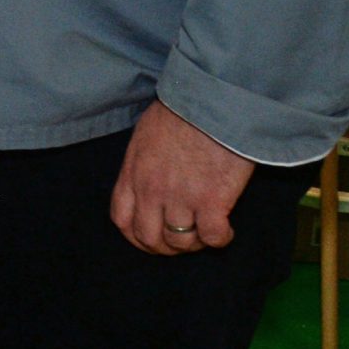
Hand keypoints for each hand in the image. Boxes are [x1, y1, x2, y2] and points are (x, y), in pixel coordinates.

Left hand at [111, 101, 254, 255]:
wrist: (213, 102)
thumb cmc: (182, 110)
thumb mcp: (146, 134)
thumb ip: (142, 163)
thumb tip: (149, 177)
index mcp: (133, 173)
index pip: (122, 219)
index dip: (135, 236)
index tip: (151, 238)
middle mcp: (151, 190)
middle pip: (149, 238)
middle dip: (165, 247)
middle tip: (183, 240)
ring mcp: (180, 197)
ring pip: (180, 241)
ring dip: (194, 244)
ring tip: (205, 233)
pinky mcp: (212, 201)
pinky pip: (213, 237)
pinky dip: (220, 239)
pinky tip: (227, 229)